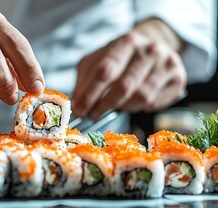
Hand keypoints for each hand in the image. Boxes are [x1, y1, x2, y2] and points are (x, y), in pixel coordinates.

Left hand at [71, 31, 186, 118]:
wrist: (150, 49)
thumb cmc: (118, 59)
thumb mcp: (96, 62)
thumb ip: (84, 82)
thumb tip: (77, 107)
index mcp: (126, 42)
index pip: (105, 71)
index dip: (90, 94)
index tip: (80, 111)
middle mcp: (150, 50)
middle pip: (123, 86)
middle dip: (104, 105)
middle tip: (93, 115)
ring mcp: (167, 64)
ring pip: (140, 98)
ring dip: (123, 107)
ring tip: (115, 105)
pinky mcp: (179, 79)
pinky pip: (155, 103)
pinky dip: (140, 108)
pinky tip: (134, 101)